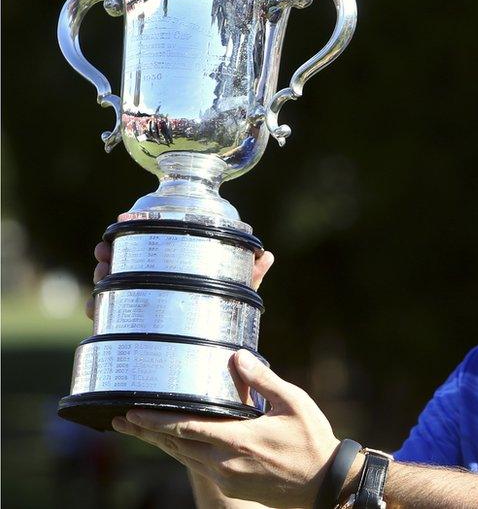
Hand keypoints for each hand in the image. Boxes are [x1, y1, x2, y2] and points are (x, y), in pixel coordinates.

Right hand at [85, 241, 274, 318]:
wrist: (217, 369)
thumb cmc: (226, 327)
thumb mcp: (235, 299)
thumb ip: (249, 279)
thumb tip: (267, 254)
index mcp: (175, 276)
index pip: (149, 249)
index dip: (133, 234)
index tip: (123, 222)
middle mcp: (154, 289)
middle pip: (125, 266)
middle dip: (110, 256)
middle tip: (105, 255)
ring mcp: (141, 309)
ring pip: (112, 289)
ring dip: (101, 280)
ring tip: (101, 276)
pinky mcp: (133, 331)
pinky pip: (110, 318)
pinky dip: (100, 311)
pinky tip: (96, 309)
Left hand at [112, 350, 338, 507]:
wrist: (323, 484)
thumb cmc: (311, 441)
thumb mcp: (294, 403)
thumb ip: (264, 379)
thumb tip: (237, 356)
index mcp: (239, 440)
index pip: (187, 428)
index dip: (156, 420)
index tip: (132, 411)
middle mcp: (226, 463)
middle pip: (176, 446)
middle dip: (147, 432)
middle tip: (120, 421)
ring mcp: (226, 478)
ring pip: (184, 458)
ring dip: (160, 443)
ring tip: (138, 430)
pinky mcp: (231, 487)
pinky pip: (197, 467)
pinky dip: (181, 453)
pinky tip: (174, 444)